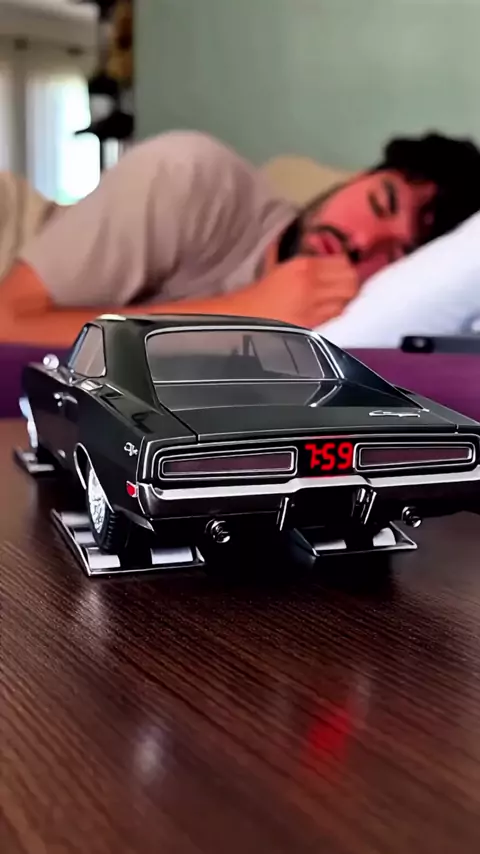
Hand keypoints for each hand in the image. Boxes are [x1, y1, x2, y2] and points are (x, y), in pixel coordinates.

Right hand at [236, 255, 358, 327]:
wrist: (244, 316)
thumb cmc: (262, 293)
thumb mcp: (283, 268)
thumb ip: (309, 264)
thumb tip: (334, 262)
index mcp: (303, 265)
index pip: (343, 263)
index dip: (346, 269)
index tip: (341, 273)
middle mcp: (311, 283)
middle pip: (351, 282)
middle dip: (350, 285)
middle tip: (342, 289)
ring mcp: (312, 306)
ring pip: (346, 301)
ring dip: (343, 301)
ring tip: (334, 301)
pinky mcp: (311, 324)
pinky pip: (335, 317)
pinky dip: (335, 314)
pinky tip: (326, 313)